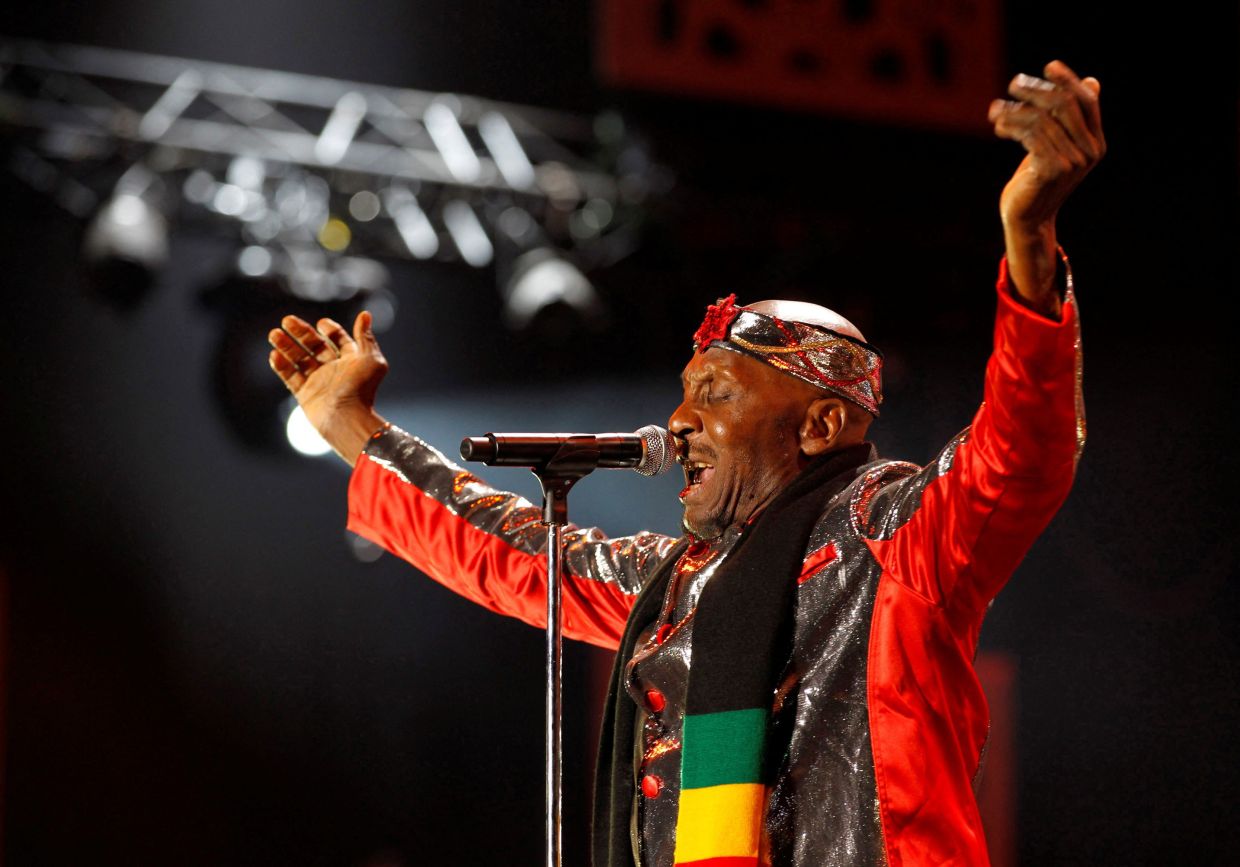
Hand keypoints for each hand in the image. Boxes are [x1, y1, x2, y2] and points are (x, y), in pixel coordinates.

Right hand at [268, 311, 389, 464]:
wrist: (347, 418)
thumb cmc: (363, 389)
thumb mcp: (371, 359)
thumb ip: (365, 337)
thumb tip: (365, 314)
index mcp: (351, 361)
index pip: (338, 340)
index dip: (330, 330)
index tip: (321, 324)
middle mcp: (334, 370)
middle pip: (314, 346)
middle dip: (301, 333)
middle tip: (287, 320)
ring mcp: (319, 382)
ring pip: (299, 360)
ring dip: (286, 346)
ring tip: (273, 334)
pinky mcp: (306, 395)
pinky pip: (291, 378)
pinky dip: (282, 366)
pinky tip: (274, 355)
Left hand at [989, 60, 1105, 310]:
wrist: (1026, 219)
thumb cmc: (1037, 179)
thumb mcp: (1057, 145)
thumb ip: (1070, 118)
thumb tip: (1093, 80)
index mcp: (1095, 142)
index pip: (1087, 101)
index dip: (1069, 81)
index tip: (1049, 66)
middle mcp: (1089, 151)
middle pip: (1064, 104)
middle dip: (1037, 89)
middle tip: (1013, 84)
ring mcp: (1074, 161)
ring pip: (1042, 119)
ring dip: (1014, 110)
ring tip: (994, 110)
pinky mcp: (1054, 169)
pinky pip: (1031, 135)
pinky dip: (1011, 126)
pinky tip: (997, 127)